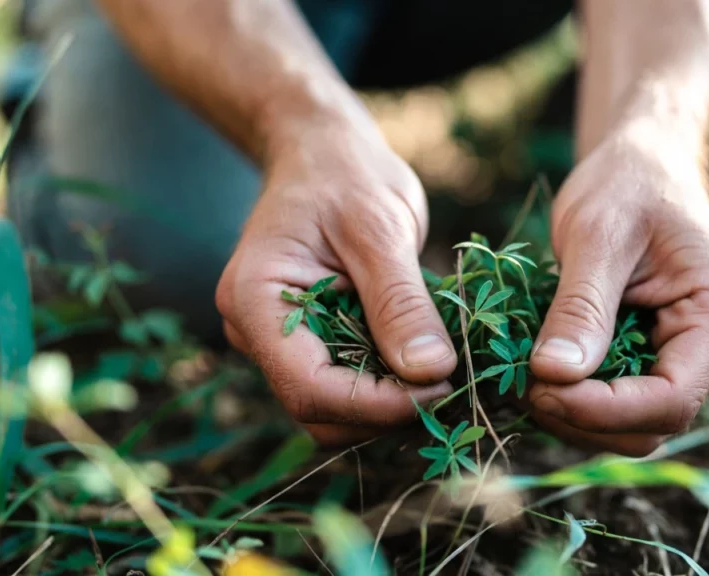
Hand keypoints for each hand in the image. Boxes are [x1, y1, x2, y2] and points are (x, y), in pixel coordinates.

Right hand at [216, 119, 455, 445]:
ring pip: (334, 409)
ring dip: (390, 405)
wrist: (323, 152)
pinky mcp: (308, 344)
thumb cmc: (346, 175)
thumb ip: (400, 302)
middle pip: (319, 409)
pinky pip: (346, 386)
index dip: (378, 404)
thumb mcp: (380, 229)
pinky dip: (387, 387)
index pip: (310, 387)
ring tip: (444, 373)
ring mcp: (278, 343)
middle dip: (387, 411)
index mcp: (255, 299)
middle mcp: (255, 332)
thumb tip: (431, 373)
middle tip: (453, 386)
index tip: (443, 387)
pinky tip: (425, 364)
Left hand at [527, 126, 708, 455]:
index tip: (543, 389)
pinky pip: (618, 394)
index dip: (607, 410)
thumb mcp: (597, 234)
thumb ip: (581, 306)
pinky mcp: (652, 352)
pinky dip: (575, 394)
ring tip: (522, 379)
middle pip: (654, 422)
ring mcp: (682, 351)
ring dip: (575, 413)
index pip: (674, 398)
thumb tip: (553, 376)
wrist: (639, 160)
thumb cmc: (626, 181)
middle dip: (585, 416)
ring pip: (633, 421)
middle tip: (523, 386)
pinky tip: (536, 372)